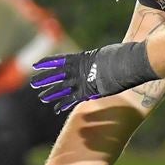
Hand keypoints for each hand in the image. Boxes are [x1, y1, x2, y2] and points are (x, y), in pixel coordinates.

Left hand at [31, 43, 156, 113]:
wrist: (130, 62)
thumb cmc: (121, 56)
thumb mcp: (104, 55)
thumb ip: (95, 60)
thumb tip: (96, 61)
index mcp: (80, 58)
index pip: (59, 60)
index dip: (47, 63)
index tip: (36, 64)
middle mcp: (78, 68)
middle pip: (57, 74)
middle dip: (44, 79)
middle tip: (34, 83)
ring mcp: (83, 79)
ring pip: (61, 87)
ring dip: (50, 92)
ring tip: (41, 96)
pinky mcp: (89, 89)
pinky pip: (73, 98)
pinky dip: (64, 103)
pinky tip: (56, 109)